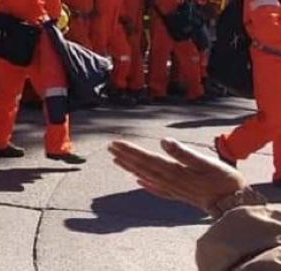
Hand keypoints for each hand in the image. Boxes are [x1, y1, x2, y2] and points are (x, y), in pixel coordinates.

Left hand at [108, 139, 246, 214]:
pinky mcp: (180, 195)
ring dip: (131, 168)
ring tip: (117, 160)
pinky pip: (158, 189)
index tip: (114, 142)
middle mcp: (169, 181)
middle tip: (110, 147)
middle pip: (142, 166)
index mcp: (174, 170)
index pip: (146, 158)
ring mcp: (173, 189)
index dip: (129, 150)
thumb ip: (183, 153)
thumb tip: (163, 141)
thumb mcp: (206, 162)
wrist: (235, 204)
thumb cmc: (224, 180)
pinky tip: (138, 181)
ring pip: (146, 177)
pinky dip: (146, 184)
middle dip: (125, 156)